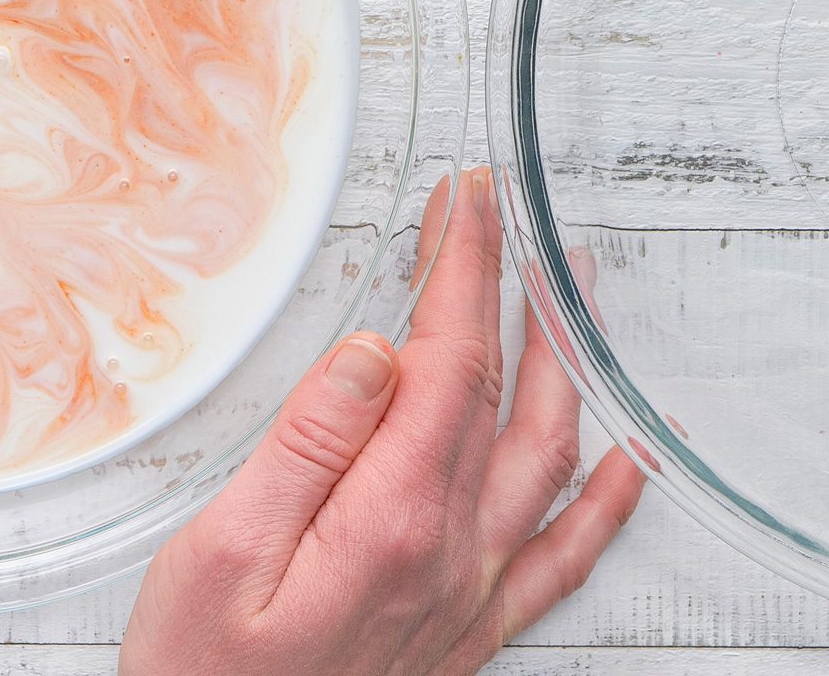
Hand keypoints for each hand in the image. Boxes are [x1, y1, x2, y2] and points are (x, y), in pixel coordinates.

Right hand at [120, 169, 643, 674]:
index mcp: (388, 520)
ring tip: (566, 298)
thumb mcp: (221, 551)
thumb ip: (305, 448)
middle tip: (501, 220)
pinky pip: (562, 558)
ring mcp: (466, 594)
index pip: (447, 363)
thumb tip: (373, 358)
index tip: (467, 202)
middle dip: (503, 290)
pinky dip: (605, 503)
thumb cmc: (202, 670)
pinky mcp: (465, 629)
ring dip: (564, 365)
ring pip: (544, 456)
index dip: (461, 271)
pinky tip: (627, 463)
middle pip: (498, 393)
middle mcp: (448, 555)